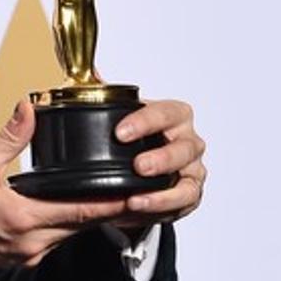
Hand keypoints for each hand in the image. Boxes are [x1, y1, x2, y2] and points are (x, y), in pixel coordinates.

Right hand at [0, 100, 145, 276]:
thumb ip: (8, 138)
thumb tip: (28, 110)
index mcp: (23, 218)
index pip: (83, 211)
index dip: (115, 202)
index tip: (139, 193)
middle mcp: (32, 243)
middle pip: (85, 226)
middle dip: (111, 209)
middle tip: (138, 193)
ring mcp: (28, 255)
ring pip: (71, 235)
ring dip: (90, 218)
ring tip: (112, 199)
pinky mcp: (21, 260)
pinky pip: (54, 242)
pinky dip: (68, 226)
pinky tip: (71, 212)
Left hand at [108, 99, 206, 231]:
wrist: (133, 169)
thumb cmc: (128, 138)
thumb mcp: (114, 113)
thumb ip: (103, 93)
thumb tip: (89, 72)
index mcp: (171, 117)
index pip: (169, 112)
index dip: (148, 120)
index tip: (121, 133)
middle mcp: (187, 142)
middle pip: (187, 147)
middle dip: (163, 158)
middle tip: (138, 166)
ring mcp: (191, 170)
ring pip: (190, 180)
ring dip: (165, 191)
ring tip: (135, 200)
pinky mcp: (189, 196)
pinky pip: (184, 204)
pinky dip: (163, 208)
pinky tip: (139, 208)